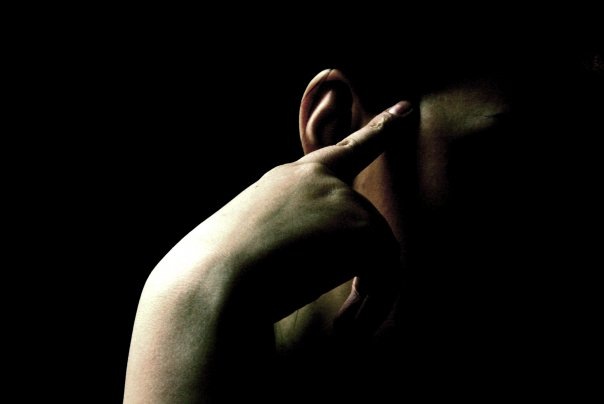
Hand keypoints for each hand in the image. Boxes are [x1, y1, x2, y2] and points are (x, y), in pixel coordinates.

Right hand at [191, 100, 413, 320]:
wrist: (211, 283)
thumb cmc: (215, 273)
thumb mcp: (249, 240)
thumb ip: (292, 234)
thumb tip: (318, 259)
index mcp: (290, 180)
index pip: (344, 150)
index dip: (377, 131)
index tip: (405, 109)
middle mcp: (319, 179)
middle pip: (367, 227)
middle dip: (367, 273)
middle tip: (347, 321)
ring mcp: (341, 198)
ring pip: (380, 254)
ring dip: (367, 297)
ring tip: (341, 328)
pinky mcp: (360, 226)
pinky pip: (385, 274)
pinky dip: (372, 305)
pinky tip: (345, 326)